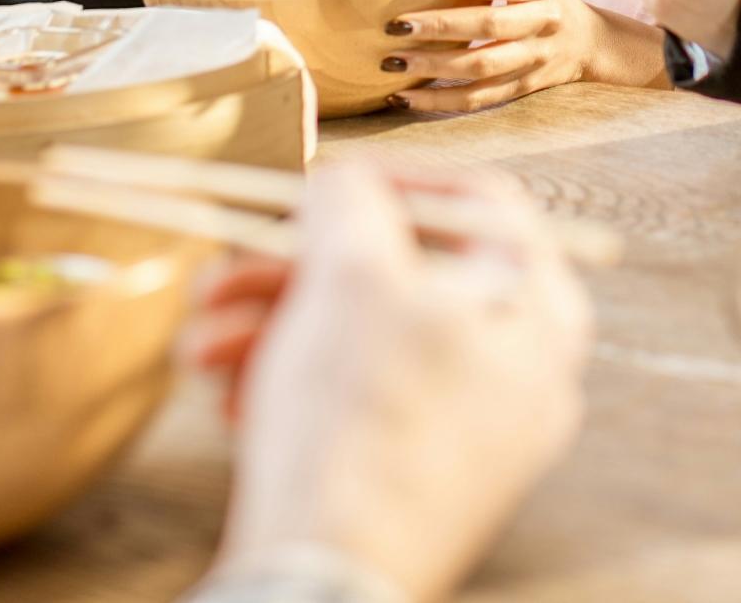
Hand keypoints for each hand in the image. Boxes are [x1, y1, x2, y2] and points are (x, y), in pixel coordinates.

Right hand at [190, 164, 590, 602]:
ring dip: (272, 327)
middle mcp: (521, 371)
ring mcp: (472, 432)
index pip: (478, 203)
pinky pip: (355, 403)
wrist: (324, 582)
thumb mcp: (350, 275)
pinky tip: (228, 398)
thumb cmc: (358, 420)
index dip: (389, 178)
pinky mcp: (416, 481)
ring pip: (364, 342)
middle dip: (297, 269)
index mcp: (538, 311)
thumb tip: (344, 184)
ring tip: (201, 345)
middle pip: (404, 276)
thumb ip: (351, 201)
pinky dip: (289, 387)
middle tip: (226, 269)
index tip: (317, 183)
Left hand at [382, 0, 666, 110]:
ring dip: (434, 67)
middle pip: (490, 27)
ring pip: (481, 69)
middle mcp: (541, 24)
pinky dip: (440, 102)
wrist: (588, 43)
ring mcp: (531, 61)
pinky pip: (478, 100)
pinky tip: (404, 97)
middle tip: (397, 25)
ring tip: (392, 62)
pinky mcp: (519, 89)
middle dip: (441, 27)